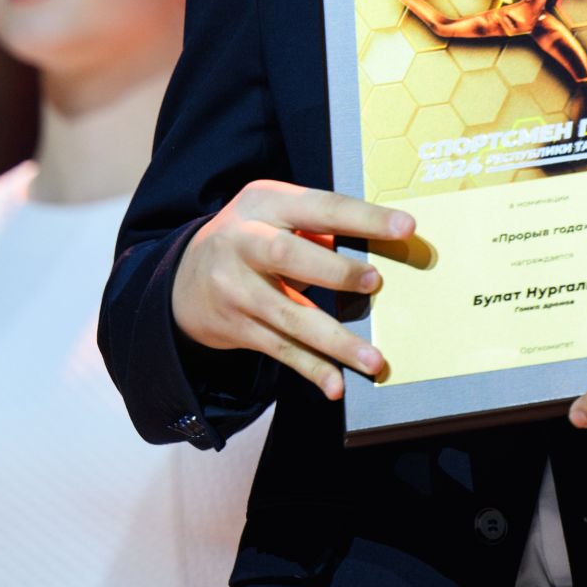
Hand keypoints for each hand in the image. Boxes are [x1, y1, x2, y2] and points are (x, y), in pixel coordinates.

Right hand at [170, 179, 414, 399]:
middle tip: (375, 282)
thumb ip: (318, 225)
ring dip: (334, 340)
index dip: (362, 217)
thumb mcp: (274, 213)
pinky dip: (310, 368)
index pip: (319, 205)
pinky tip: (336, 385)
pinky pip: (279, 349)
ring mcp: (236, 288)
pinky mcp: (236, 328)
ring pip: (288, 315)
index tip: (405, 227)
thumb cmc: (250, 237)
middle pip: (287, 254)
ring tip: (373, 360)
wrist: (182, 279)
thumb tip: (380, 243)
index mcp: (263, 202)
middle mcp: (243, 242)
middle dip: (334, 270)